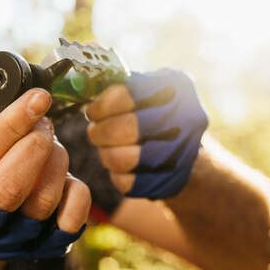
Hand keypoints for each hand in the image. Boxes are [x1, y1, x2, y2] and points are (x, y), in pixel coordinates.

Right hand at [0, 66, 90, 258]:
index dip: (10, 125)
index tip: (37, 98)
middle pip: (8, 188)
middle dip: (33, 145)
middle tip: (42, 122)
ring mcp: (13, 240)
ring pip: (42, 201)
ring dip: (54, 160)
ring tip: (49, 143)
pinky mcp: (44, 247)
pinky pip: (71, 218)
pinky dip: (75, 191)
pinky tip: (63, 176)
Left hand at [85, 68, 207, 198]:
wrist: (189, 155)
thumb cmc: (155, 115)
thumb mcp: (147, 89)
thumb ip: (119, 86)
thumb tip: (79, 86)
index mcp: (174, 88)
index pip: (125, 95)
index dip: (101, 106)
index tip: (93, 111)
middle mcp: (184, 118)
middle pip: (124, 129)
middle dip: (100, 132)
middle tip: (95, 131)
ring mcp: (179, 153)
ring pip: (121, 159)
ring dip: (106, 153)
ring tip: (108, 147)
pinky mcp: (168, 183)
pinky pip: (126, 182)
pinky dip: (117, 174)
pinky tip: (121, 165)